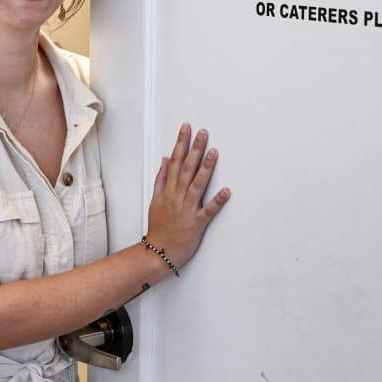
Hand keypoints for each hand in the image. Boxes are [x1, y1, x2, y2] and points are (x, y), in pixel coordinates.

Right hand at [145, 123, 230, 268]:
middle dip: (194, 149)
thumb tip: (165, 160)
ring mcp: (187, 210)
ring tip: (214, 153)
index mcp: (168, 191)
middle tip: (203, 133)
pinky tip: (226, 191)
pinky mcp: (197, 223)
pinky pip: (208, 211)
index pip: (174, 161)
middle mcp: (177, 197)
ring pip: (197, 185)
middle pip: (186, 168)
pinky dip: (217, 201)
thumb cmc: (158, 228)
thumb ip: (161, 179)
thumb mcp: (155, 200)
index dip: (180, 144)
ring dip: (206, 168)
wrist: (158, 253)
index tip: (186, 129)